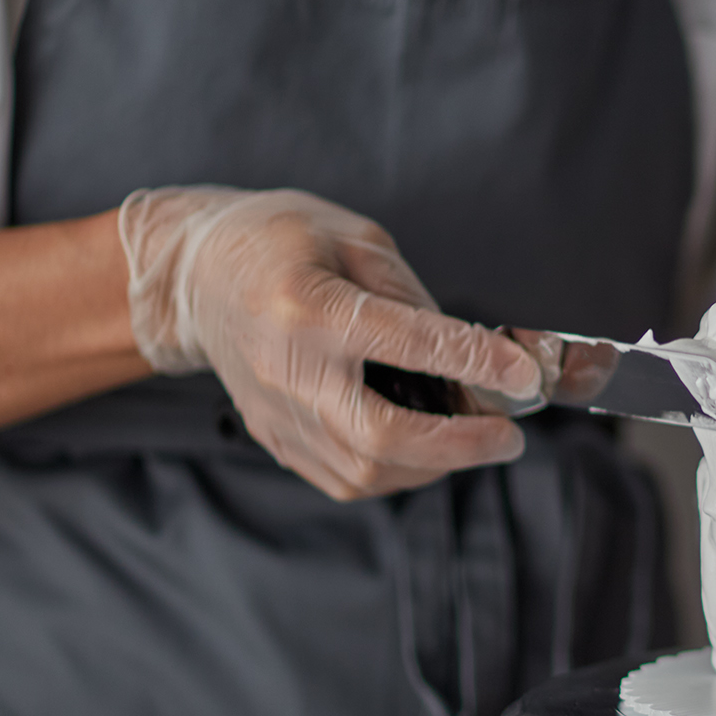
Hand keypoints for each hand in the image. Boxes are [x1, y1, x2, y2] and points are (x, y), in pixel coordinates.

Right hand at [118, 186, 540, 498]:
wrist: (192, 275)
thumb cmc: (271, 242)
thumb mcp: (352, 237)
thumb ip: (411, 295)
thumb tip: (471, 349)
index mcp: (308, 308)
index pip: (409, 344)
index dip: (476, 363)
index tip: (523, 375)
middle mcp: (287, 370)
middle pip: (382, 437)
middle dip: (460, 446)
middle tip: (508, 438)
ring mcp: (275, 412)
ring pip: (364, 471)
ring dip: (432, 465)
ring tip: (471, 441)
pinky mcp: (272, 436)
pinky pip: (341, 478)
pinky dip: (393, 474)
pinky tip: (422, 451)